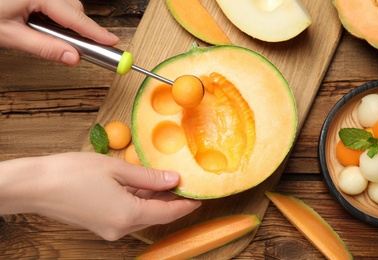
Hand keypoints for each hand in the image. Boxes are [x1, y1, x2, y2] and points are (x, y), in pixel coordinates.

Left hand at [0, 0, 118, 64]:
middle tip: (78, 50)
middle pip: (73, 9)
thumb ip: (44, 47)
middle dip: (78, 29)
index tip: (113, 42)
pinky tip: (37, 22)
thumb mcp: (9, 35)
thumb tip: (73, 58)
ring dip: (63, 23)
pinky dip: (53, 15)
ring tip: (42, 33)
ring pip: (64, 5)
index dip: (95, 33)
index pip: (75, 18)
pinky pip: (53, 2)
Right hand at [0, 152, 201, 240]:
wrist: (36, 186)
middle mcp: (121, 228)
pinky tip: (143, 185)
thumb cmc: (72, 173)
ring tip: (165, 180)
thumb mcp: (116, 169)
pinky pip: (128, 214)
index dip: (186, 204)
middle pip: (156, 215)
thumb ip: (149, 177)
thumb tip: (174, 179)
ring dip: (155, 199)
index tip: (199, 197)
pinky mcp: (101, 224)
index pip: (168, 212)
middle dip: (172, 200)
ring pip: (142, 214)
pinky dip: (139, 201)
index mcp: (128, 215)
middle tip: (184, 183)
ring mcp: (109, 229)